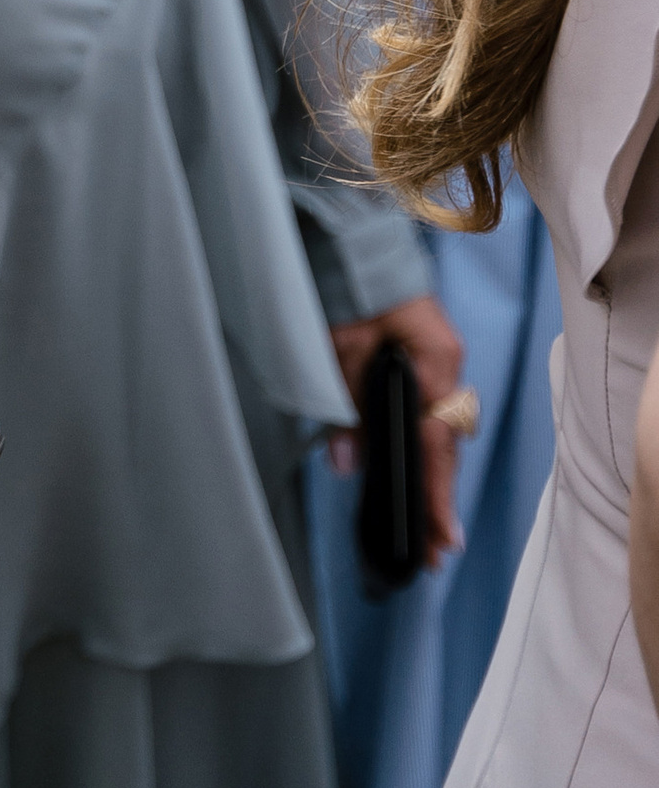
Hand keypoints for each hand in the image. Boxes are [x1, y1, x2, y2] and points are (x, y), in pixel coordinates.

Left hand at [330, 294, 467, 572]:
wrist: (346, 236)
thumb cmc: (348, 285)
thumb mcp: (341, 347)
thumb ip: (347, 407)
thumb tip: (349, 465)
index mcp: (436, 361)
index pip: (438, 443)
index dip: (438, 495)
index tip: (444, 540)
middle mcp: (446, 366)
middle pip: (445, 444)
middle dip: (438, 496)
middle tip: (433, 550)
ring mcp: (437, 361)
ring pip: (436, 431)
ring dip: (430, 475)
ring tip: (426, 526)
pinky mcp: (419, 356)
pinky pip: (424, 412)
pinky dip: (418, 445)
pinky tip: (410, 473)